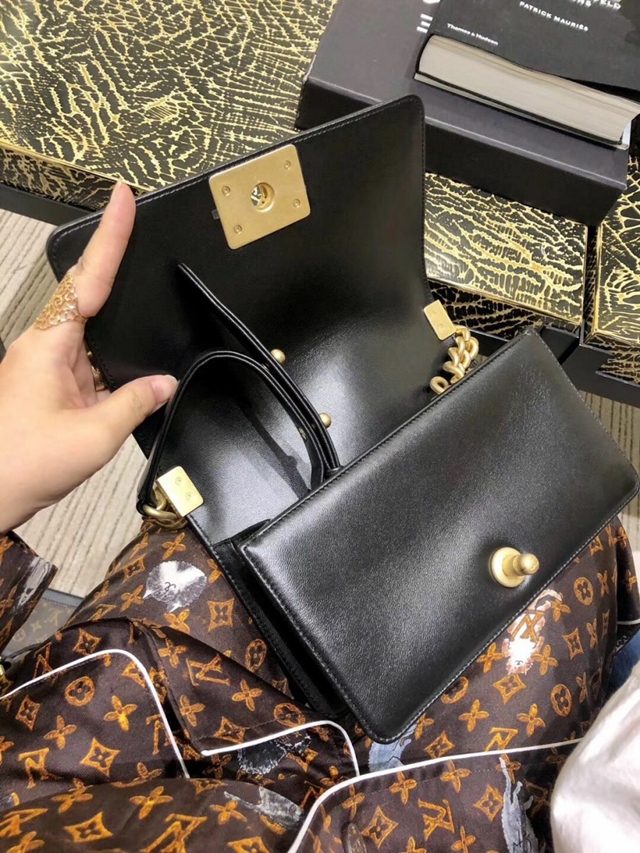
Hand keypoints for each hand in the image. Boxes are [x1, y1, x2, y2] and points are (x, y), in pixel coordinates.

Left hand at [0, 183, 176, 532]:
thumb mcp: (94, 436)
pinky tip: (126, 388)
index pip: (87, 279)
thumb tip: (165, 384)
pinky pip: (88, 368)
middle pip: (88, 298)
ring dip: (117, 343)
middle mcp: (43, 348)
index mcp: (48, 345)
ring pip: (92, 339)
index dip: (108, 237)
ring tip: (136, 344)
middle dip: (117, 273)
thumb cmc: (22, 464)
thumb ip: (136, 402)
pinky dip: (111, 373)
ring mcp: (44, 369)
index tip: (121, 198)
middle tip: (138, 235)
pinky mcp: (47, 389)